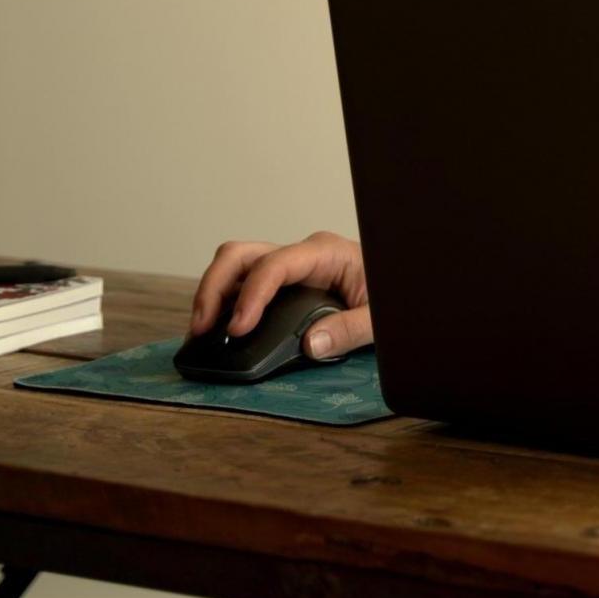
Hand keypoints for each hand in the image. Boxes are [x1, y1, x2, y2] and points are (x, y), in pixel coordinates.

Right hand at [189, 230, 373, 357]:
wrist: (398, 285)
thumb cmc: (388, 295)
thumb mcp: (379, 316)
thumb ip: (350, 329)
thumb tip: (312, 344)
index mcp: (325, 253)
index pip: (276, 264)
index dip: (251, 295)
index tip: (237, 328)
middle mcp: (301, 254)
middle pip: (242, 255)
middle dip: (215, 287)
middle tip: (203, 328)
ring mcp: (288, 266)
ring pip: (235, 265)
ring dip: (212, 293)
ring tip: (200, 331)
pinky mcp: (281, 283)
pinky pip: (242, 283)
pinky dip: (223, 302)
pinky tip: (215, 329)